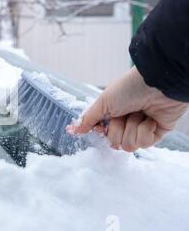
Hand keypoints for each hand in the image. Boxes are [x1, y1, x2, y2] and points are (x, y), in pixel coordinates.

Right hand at [68, 67, 187, 151]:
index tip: (102, 125)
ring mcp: (141, 129)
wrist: (156, 85)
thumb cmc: (128, 88)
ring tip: (140, 114)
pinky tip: (151, 119)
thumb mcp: (103, 103)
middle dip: (119, 128)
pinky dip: (146, 131)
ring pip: (129, 146)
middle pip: (114, 142)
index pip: (102, 134)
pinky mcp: (156, 134)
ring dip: (133, 128)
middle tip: (125, 114)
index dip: (101, 131)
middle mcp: (126, 123)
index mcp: (113, 115)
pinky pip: (145, 144)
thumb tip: (74, 130)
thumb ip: (88, 119)